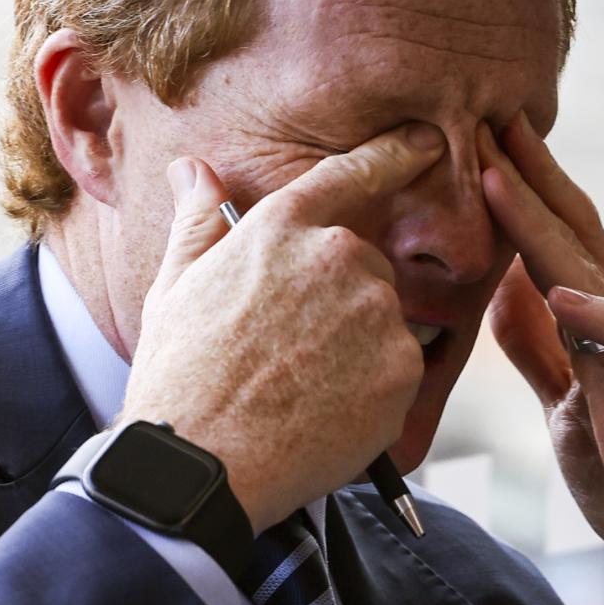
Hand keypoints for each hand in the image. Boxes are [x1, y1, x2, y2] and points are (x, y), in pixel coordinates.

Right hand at [120, 124, 442, 528]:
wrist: (202, 463)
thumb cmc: (180, 377)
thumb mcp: (176, 286)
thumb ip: (198, 220)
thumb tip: (191, 168)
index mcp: (283, 227)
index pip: (353, 173)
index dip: (395, 153)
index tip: (427, 141)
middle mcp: (339, 257)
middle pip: (368, 267)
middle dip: (343, 302)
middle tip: (292, 351)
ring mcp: (376, 312)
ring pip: (385, 322)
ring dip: (359, 349)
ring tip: (303, 387)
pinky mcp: (402, 368)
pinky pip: (401, 373)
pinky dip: (374, 393)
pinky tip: (326, 413)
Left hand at [480, 113, 603, 604]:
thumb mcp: (569, 403)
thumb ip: (542, 348)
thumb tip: (505, 290)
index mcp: (598, 329)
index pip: (554, 241)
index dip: (515, 186)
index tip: (473, 131)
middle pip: (573, 237)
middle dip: (526, 175)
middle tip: (483, 111)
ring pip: (593, 277)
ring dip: (543, 225)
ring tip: (497, 177)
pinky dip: (596, 317)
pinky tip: (556, 290)